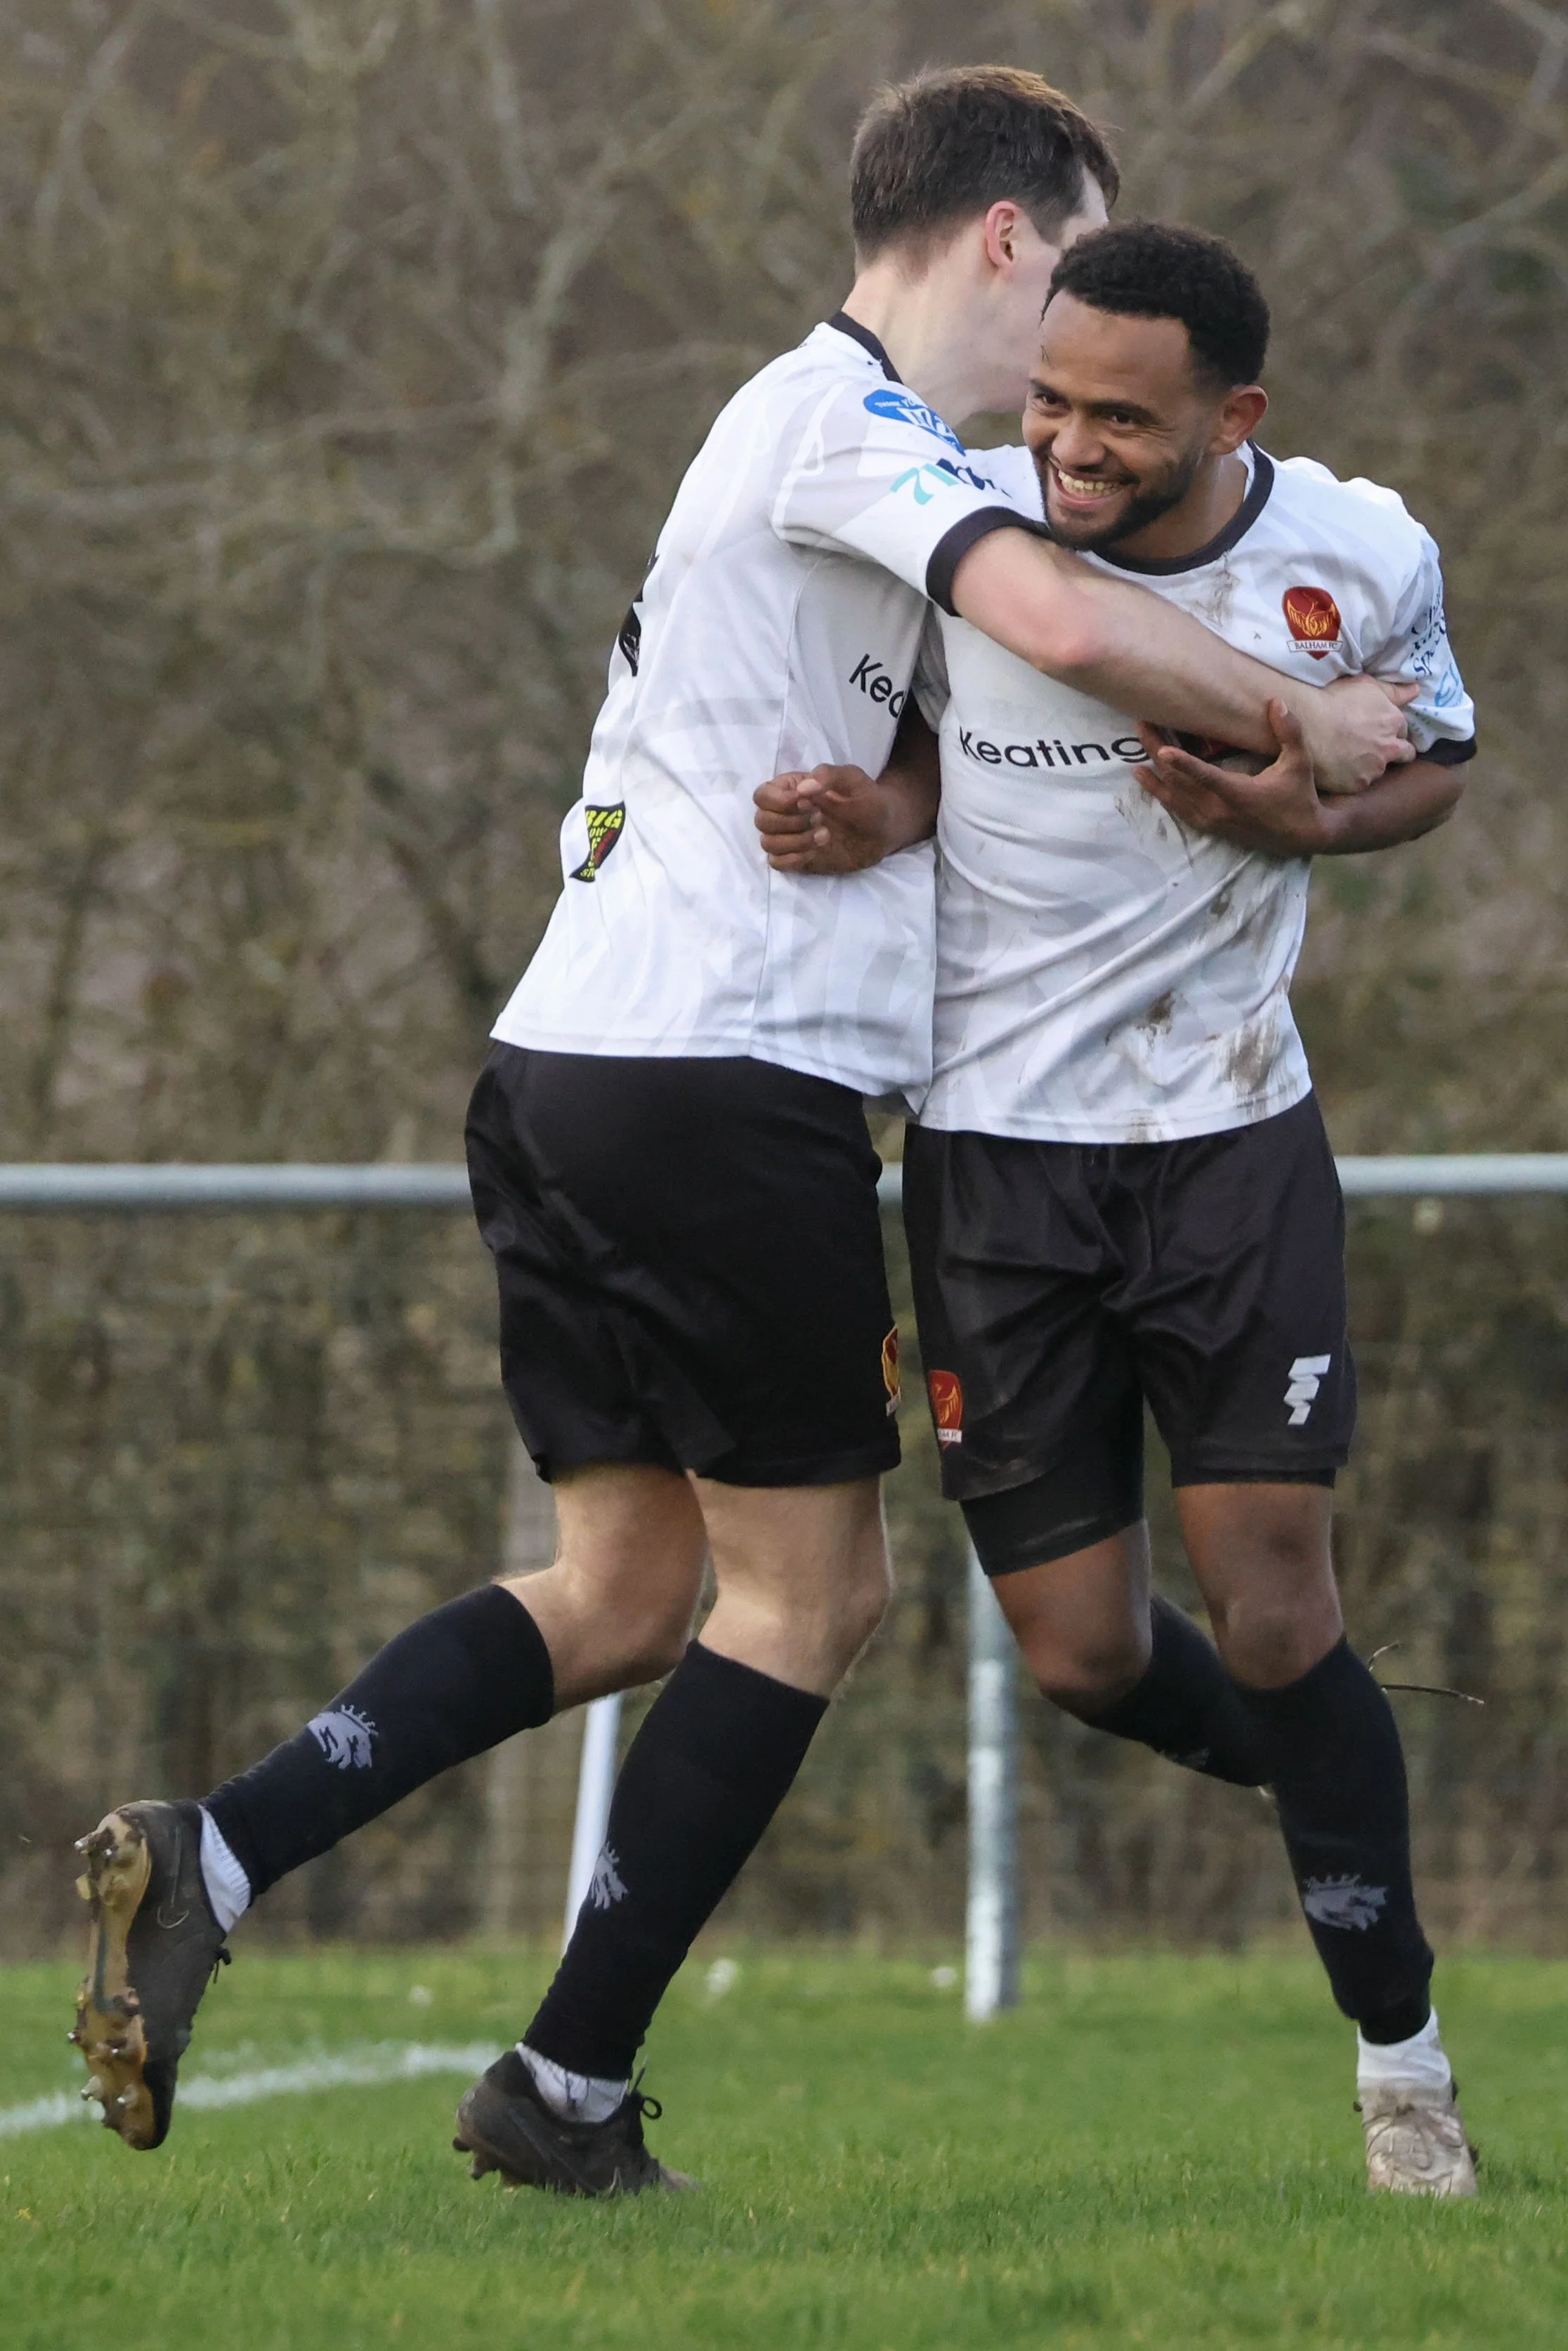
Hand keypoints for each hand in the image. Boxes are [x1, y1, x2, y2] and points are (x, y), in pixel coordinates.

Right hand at [753, 765, 894, 873]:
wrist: (883, 831)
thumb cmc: (867, 800)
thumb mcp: (854, 780)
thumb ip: (830, 776)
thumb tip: (803, 788)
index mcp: (792, 789)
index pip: (762, 795)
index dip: (779, 802)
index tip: (808, 803)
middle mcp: (786, 813)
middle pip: (761, 820)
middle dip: (790, 822)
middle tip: (821, 819)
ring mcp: (790, 837)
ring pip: (768, 843)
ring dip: (795, 841)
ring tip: (826, 836)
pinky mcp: (797, 857)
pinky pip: (777, 863)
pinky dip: (793, 859)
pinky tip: (816, 852)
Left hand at [1135, 700, 1352, 857]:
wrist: (1302, 836)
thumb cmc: (1300, 796)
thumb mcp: (1300, 763)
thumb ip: (1289, 733)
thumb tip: (1276, 703)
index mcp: (1239, 794)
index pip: (1206, 777)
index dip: (1184, 764)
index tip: (1163, 751)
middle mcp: (1219, 810)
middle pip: (1180, 782)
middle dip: (1157, 753)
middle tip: (1141, 726)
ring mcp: (1211, 820)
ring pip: (1174, 797)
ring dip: (1153, 776)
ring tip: (1134, 753)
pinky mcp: (1209, 827)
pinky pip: (1178, 809)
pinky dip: (1160, 794)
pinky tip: (1145, 780)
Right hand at [1293, 674, 1418, 795]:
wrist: (1306, 723)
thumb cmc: (1333, 699)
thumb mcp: (1367, 686)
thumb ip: (1394, 691)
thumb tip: (1417, 690)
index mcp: (1394, 722)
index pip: (1404, 731)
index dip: (1392, 731)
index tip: (1379, 731)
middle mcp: (1390, 747)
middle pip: (1404, 755)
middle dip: (1394, 752)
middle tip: (1374, 749)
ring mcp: (1374, 769)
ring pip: (1379, 770)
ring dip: (1370, 765)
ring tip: (1349, 758)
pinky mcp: (1358, 784)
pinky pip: (1358, 783)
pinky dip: (1351, 777)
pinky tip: (1338, 769)